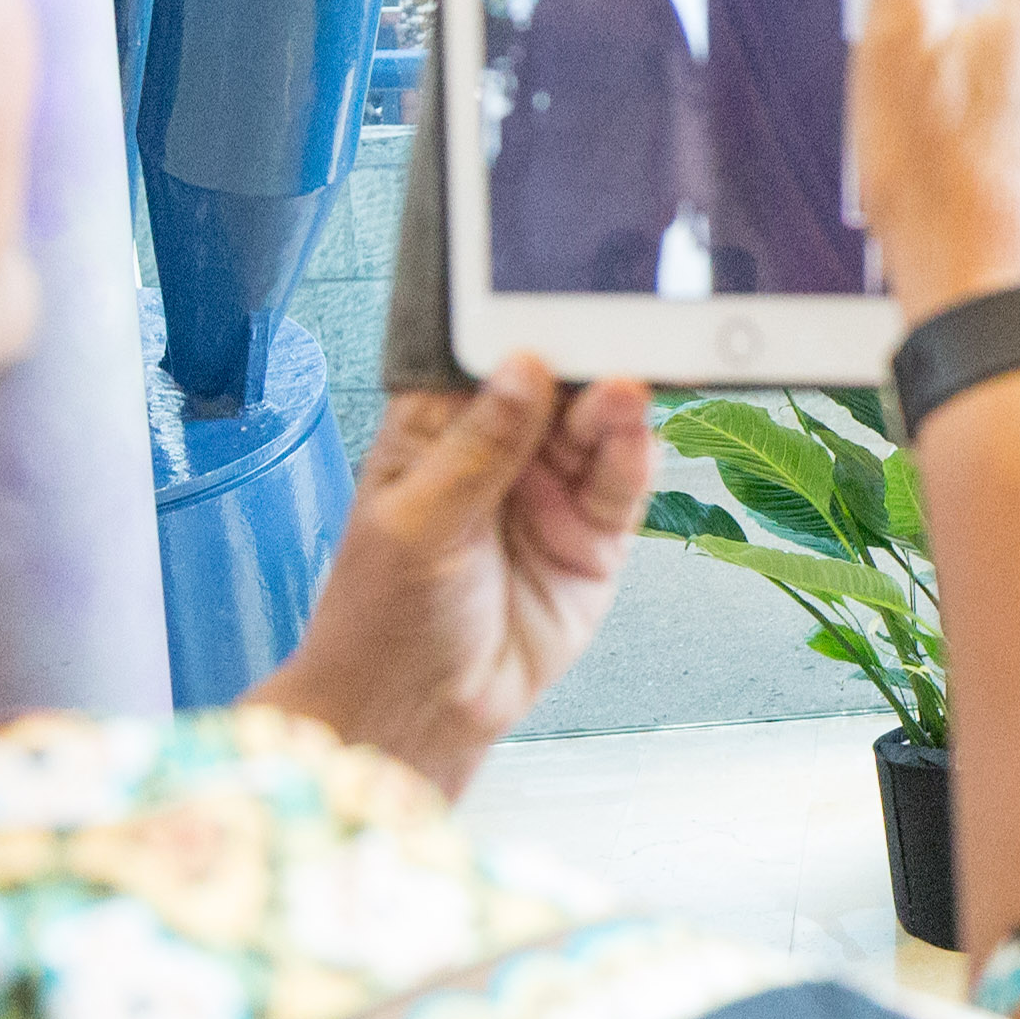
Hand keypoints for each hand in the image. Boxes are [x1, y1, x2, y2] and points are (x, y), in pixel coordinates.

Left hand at [248, 354, 656, 798]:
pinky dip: (634, 460)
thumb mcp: (417, 524)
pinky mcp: (591, 540)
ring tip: (624, 389)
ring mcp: (549, 496)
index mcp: (437, 431)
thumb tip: (522, 368)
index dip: (519, 330)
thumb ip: (478, 447)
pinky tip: (636, 437)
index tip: (552, 302)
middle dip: (582, 363)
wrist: (417, 716)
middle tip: (608, 340)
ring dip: (612, 408)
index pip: (485, 362)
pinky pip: (621, 488)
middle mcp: (499, 455)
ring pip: (594, 432)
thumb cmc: (383, 619)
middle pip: (553, 389)